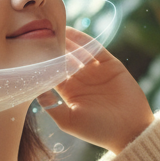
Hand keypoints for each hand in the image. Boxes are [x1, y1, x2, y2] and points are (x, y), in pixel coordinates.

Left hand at [38, 28, 154, 153]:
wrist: (130, 130)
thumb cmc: (98, 130)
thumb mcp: (69, 121)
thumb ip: (51, 105)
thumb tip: (34, 88)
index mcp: (69, 92)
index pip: (52, 72)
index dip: (43, 63)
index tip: (29, 53)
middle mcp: (81, 79)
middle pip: (64, 58)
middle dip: (53, 48)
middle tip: (38, 36)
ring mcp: (96, 71)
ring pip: (78, 51)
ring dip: (66, 41)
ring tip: (51, 30)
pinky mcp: (110, 65)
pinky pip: (95, 48)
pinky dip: (83, 40)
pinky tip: (70, 32)